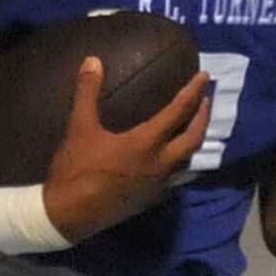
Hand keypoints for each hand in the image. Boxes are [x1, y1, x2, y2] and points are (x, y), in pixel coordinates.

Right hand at [43, 57, 211, 241]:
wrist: (70, 215)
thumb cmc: (76, 170)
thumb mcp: (80, 127)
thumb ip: (87, 92)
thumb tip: (93, 60)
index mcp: (146, 143)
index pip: (178, 112)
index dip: (192, 92)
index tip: (204, 77)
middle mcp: (160, 164)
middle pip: (194, 138)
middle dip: (203, 117)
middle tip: (206, 101)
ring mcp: (158, 185)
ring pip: (188, 161)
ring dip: (195, 141)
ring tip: (194, 127)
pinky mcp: (151, 200)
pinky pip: (176, 178)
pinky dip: (182, 164)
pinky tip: (175, 161)